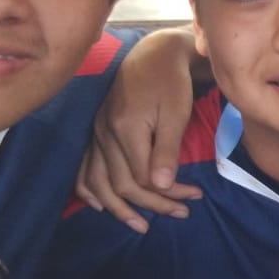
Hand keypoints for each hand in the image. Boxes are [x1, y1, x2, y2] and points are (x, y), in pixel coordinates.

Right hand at [76, 29, 202, 232]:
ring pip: (99, 181)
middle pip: (122, 184)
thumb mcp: (176, 114)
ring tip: (140, 225)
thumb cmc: (171, 82)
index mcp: (125, 129)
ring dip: (119, 207)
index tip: (195, 196)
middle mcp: (104, 134)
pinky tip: (99, 205)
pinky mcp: (95, 130)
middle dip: (153, 204)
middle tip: (182, 212)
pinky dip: (89, 189)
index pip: (143, 178)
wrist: (154, 54)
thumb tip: (162, 186)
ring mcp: (96, 132)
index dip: (168, 194)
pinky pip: (84, 168)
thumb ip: (167, 150)